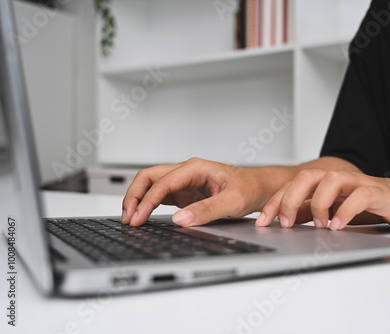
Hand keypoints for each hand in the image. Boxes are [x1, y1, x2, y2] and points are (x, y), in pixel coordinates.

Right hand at [122, 158, 269, 226]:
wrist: (259, 188)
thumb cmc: (249, 188)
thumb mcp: (233, 201)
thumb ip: (207, 211)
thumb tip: (181, 220)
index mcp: (195, 168)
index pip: (163, 182)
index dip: (147, 200)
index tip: (139, 217)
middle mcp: (186, 172)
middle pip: (149, 177)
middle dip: (134, 196)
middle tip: (128, 218)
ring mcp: (183, 182)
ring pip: (151, 185)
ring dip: (138, 200)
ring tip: (130, 219)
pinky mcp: (184, 193)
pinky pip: (159, 196)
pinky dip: (147, 205)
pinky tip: (143, 217)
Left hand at [255, 169, 389, 229]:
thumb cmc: (367, 204)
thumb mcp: (331, 210)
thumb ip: (309, 211)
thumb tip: (284, 219)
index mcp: (323, 182)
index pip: (292, 186)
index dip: (275, 202)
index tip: (263, 222)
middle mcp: (338, 178)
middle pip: (307, 177)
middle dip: (290, 199)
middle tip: (285, 223)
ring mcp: (357, 183)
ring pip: (331, 180)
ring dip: (319, 203)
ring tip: (317, 225)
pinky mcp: (376, 191)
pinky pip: (359, 196)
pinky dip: (346, 211)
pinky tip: (338, 226)